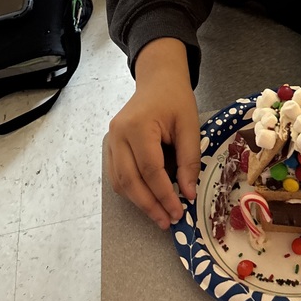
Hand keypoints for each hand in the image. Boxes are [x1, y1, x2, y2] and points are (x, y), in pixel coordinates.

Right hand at [107, 38, 201, 228]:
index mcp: (138, 126)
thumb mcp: (189, 125)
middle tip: (167, 221)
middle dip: (150, 205)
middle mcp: (118, 134)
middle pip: (130, 180)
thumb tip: (187, 193)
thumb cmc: (175, 99)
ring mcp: (110, 140)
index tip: (179, 211)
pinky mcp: (110, 146)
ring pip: (120, 182)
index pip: (150, 170)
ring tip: (160, 215)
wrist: (158, 80)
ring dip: (140, 202)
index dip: (164, 194)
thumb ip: (188, 160)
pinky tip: (149, 199)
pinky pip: (118, 175)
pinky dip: (133, 190)